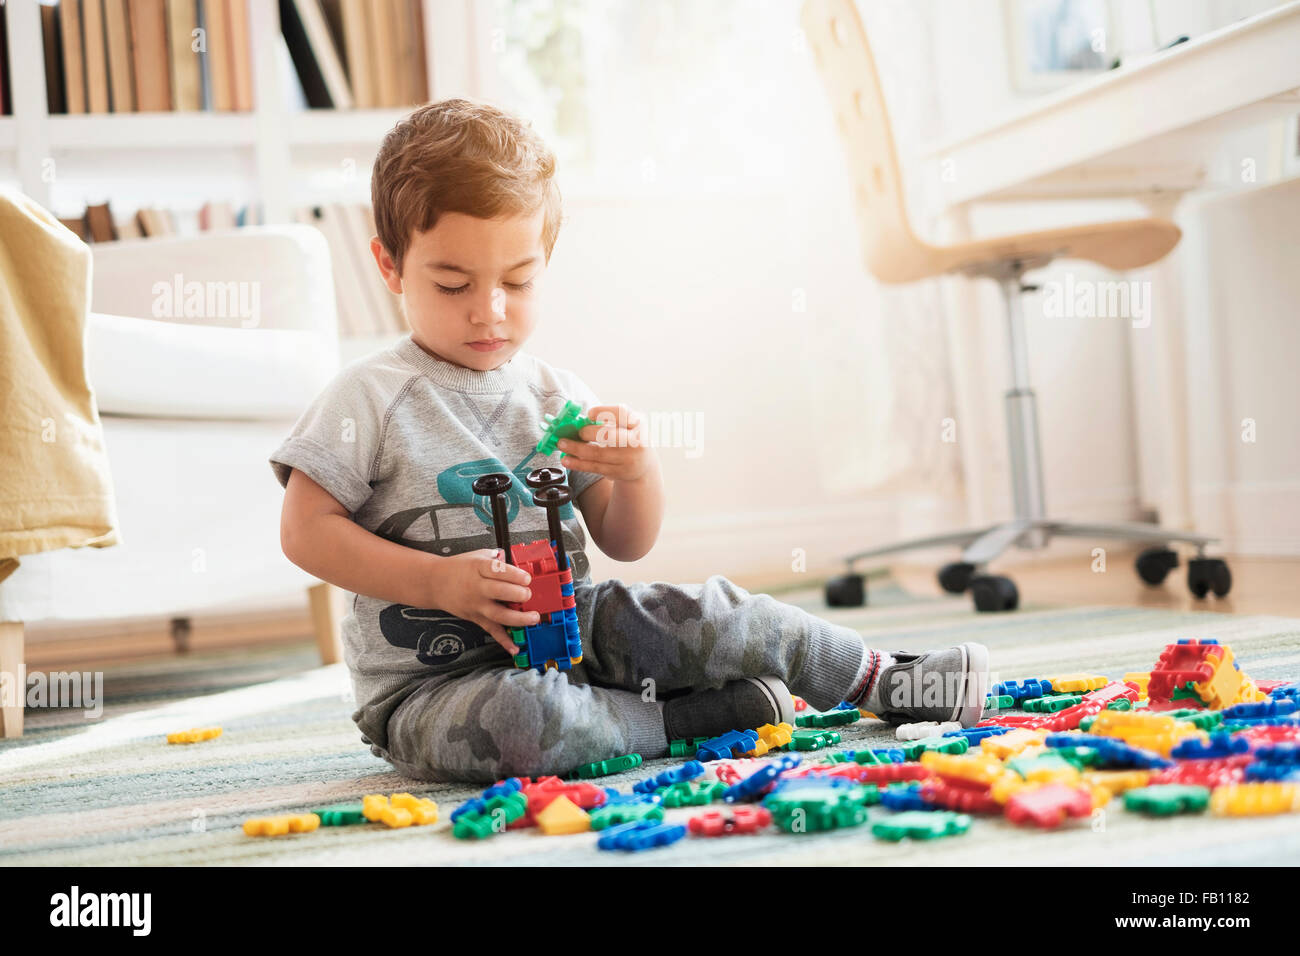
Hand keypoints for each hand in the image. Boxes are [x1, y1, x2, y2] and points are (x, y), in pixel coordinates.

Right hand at [426, 549, 540, 655]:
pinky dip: (504, 641)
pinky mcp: (476, 618)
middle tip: (529, 595)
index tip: (527, 578)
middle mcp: (477, 587)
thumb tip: (520, 562)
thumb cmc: (458, 568)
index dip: (514, 575)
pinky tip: (515, 647)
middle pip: (500, 592)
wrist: (434, 583)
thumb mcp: (477, 555)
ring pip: (498, 614)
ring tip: (533, 617)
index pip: (497, 570)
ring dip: (518, 618)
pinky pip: (492, 631)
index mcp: (478, 568)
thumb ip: (498, 559)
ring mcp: (476, 605)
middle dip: (519, 594)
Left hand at [558, 404, 655, 482]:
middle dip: (589, 432)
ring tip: (562, 444)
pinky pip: (595, 467)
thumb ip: (607, 421)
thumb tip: (575, 421)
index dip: (604, 412)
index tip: (589, 414)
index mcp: (637, 423)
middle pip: (610, 435)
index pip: (622, 413)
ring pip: (598, 453)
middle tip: (577, 432)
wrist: (644, 464)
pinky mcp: (619, 472)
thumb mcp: (625, 426)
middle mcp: (636, 440)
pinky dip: (578, 463)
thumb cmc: (628, 438)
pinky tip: (567, 459)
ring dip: (576, 449)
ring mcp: (628, 458)